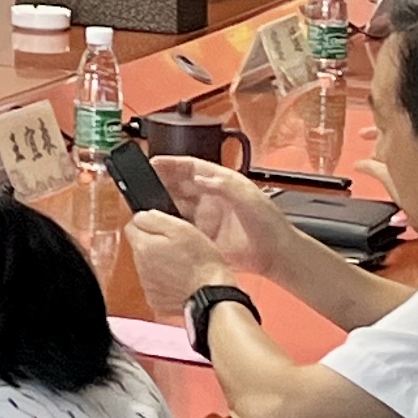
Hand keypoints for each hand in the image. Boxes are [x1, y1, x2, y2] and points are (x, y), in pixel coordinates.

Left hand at [127, 209, 234, 307]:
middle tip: (178, 247)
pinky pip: (154, 283)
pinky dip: (164, 280)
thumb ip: (154, 218)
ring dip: (159, 262)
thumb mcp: (181, 228)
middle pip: (140, 247)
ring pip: (147, 265)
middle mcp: (139, 266)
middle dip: (154, 244)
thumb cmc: (200, 260)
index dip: (149, 225)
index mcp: (143, 247)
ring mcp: (146, 285)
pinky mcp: (154, 299)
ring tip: (181, 264)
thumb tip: (139, 217)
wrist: (211, 293)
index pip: (131, 226)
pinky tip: (180, 279)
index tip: (165, 230)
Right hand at [151, 153, 298, 268]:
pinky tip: (158, 228)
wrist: (276, 255)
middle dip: (160, 182)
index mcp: (221, 182)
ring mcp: (205, 218)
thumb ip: (224, 185)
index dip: (171, 164)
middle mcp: (209, 198)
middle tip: (141, 185)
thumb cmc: (269, 223)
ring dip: (161, 205)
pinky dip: (168, 227)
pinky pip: (180, 229)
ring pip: (176, 207)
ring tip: (145, 206)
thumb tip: (200, 176)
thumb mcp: (249, 197)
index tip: (153, 162)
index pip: (191, 167)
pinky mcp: (203, 237)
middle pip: (178, 185)